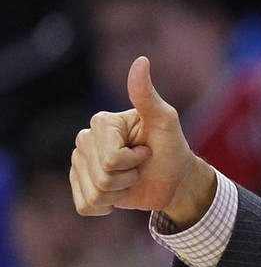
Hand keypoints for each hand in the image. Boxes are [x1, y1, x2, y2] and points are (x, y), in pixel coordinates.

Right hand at [70, 56, 215, 227]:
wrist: (174, 178)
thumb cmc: (171, 146)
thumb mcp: (165, 120)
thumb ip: (147, 95)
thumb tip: (141, 60)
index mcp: (101, 123)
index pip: (109, 157)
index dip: (133, 159)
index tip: (146, 149)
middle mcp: (84, 141)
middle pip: (101, 176)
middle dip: (128, 176)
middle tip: (141, 165)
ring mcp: (80, 165)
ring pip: (94, 193)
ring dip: (121, 191)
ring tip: (132, 178)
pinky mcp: (82, 188)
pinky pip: (85, 206)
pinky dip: (108, 206)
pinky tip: (119, 194)